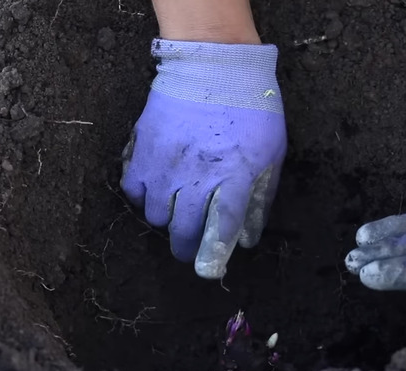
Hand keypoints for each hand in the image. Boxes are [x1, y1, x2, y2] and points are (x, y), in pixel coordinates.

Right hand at [121, 39, 286, 278]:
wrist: (214, 63)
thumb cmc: (251, 107)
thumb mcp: (272, 152)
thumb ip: (262, 198)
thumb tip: (249, 239)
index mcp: (236, 175)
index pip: (222, 228)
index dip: (213, 256)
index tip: (208, 272)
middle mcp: (198, 175)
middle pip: (184, 230)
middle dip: (186, 247)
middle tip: (189, 248)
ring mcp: (167, 163)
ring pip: (155, 215)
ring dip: (166, 220)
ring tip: (175, 209)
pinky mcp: (144, 149)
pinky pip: (133, 190)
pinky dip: (142, 197)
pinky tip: (155, 189)